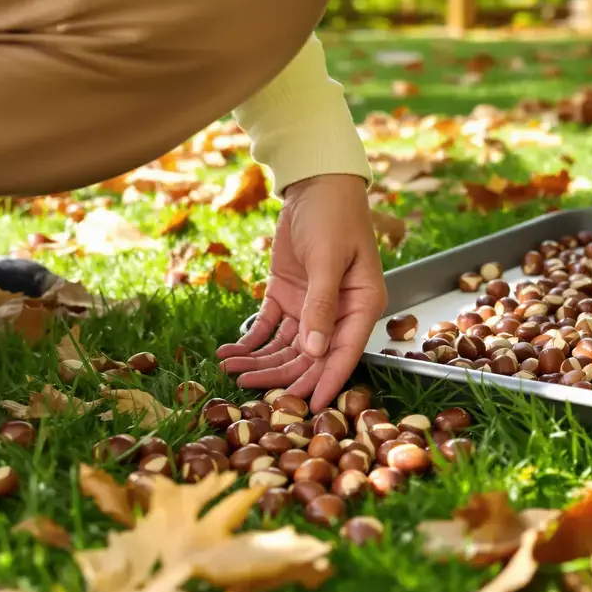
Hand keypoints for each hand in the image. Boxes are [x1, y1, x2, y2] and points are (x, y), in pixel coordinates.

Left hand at [215, 174, 386, 412]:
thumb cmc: (333, 216)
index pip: (344, 353)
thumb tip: (313, 352)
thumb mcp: (328, 259)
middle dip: (281, 375)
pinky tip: (229, 353)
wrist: (315, 183)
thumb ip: (322, 305)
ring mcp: (311, 306)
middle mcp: (338, 311)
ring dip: (260, 361)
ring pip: (286, 347)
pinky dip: (250, 342)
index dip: (327, 382)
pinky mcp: (288, 296)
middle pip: (311, 356)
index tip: (309, 409)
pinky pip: (268, 328)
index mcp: (361, 305)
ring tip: (230, 371)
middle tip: (250, 393)